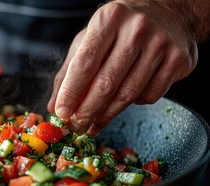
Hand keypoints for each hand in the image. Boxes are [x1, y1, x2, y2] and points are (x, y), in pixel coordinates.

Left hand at [47, 0, 197, 135]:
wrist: (168, 11)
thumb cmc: (119, 28)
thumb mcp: (89, 39)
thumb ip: (69, 71)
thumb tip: (54, 107)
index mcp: (108, 19)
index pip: (84, 63)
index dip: (71, 93)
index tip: (62, 113)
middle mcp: (136, 29)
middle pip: (106, 83)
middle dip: (87, 111)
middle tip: (76, 127)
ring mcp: (161, 44)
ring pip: (128, 94)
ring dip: (107, 116)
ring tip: (93, 126)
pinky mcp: (179, 60)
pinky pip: (150, 96)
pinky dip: (134, 104)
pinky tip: (125, 99)